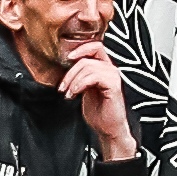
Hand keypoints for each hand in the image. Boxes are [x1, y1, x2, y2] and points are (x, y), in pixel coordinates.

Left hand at [57, 41, 139, 161]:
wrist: (108, 129)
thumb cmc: (98, 112)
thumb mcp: (85, 89)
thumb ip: (81, 76)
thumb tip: (68, 68)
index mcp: (104, 67)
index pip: (95, 46)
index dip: (81, 48)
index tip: (67, 58)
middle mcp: (110, 69)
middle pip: (86, 58)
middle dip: (70, 73)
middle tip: (63, 87)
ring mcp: (113, 76)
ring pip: (88, 66)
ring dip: (73, 80)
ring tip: (68, 94)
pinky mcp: (113, 85)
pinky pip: (94, 76)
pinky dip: (80, 84)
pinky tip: (76, 94)